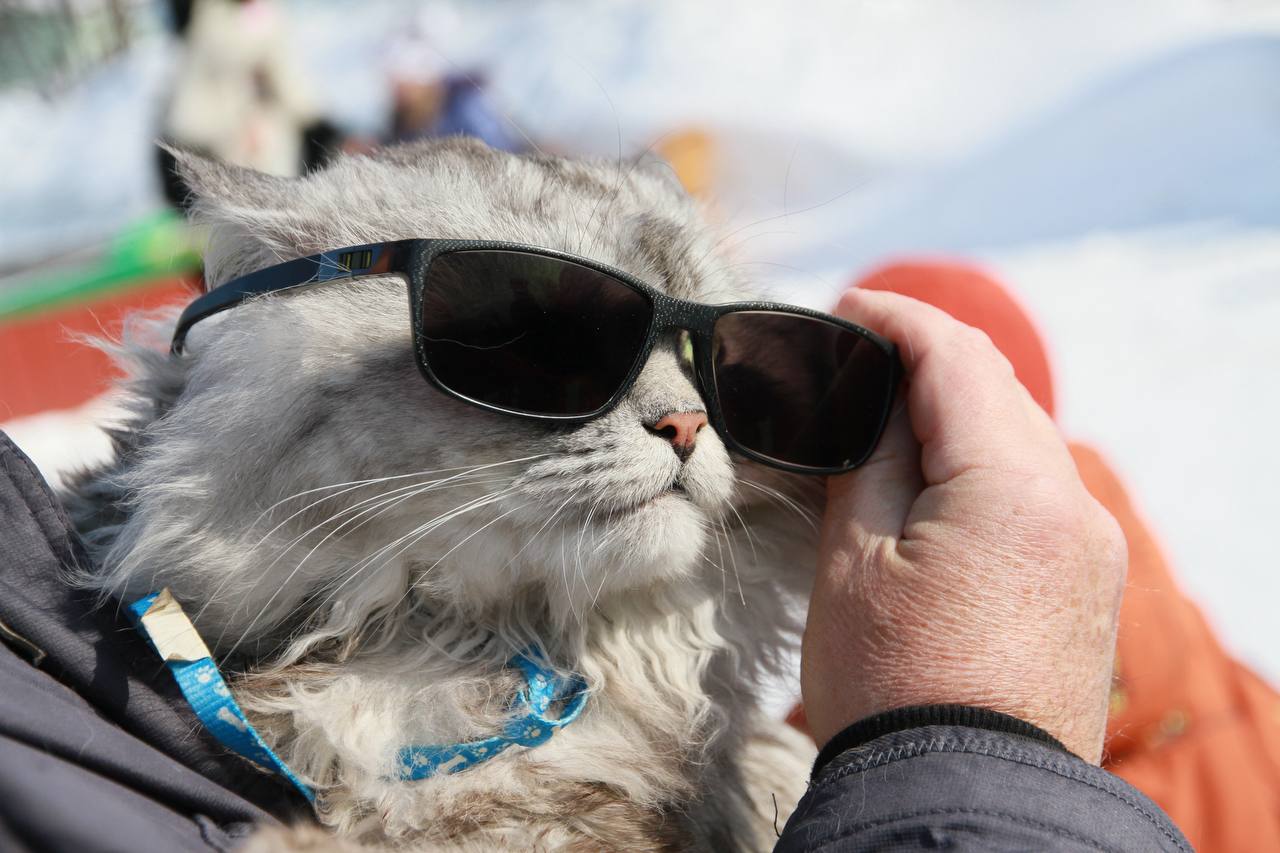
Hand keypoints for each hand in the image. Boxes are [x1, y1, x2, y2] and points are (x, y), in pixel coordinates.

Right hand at [800, 288, 1126, 761]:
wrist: (962, 801)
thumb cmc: (892, 687)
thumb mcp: (854, 560)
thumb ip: (871, 456)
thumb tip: (878, 397)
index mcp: (1016, 490)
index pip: (958, 361)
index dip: (897, 320)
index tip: (847, 307)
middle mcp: (1074, 508)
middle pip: (1000, 391)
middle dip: (928, 360)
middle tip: (856, 357)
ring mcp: (1090, 549)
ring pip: (1022, 438)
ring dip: (958, 410)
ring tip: (887, 413)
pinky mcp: (1086, 583)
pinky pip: (1038, 490)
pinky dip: (985, 461)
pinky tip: (937, 473)